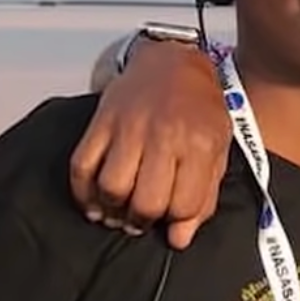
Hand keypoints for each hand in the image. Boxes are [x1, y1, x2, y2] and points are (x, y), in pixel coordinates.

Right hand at [69, 36, 228, 248]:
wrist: (173, 61)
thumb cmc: (200, 110)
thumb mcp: (218, 149)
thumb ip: (204, 195)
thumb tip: (179, 239)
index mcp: (199, 145)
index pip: (183, 204)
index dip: (177, 222)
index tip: (171, 221)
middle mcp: (163, 136)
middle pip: (146, 201)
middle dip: (143, 221)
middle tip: (142, 221)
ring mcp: (128, 128)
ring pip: (111, 188)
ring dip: (112, 210)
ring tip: (119, 213)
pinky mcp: (100, 122)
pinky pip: (82, 166)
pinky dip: (83, 192)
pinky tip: (94, 204)